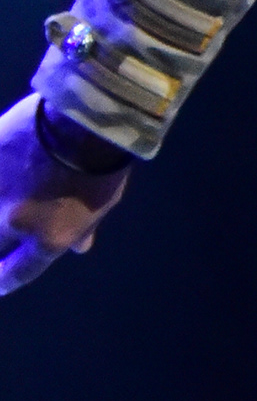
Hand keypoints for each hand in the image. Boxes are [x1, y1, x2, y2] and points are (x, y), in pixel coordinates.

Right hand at [0, 95, 130, 296]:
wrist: (84, 117)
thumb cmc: (102, 162)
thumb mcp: (101, 204)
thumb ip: (82, 229)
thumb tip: (80, 248)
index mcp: (49, 239)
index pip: (20, 272)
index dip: (6, 281)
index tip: (0, 283)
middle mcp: (15, 223)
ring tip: (1, 204)